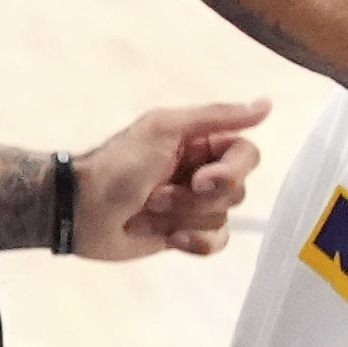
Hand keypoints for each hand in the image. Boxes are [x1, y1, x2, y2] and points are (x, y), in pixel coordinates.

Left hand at [73, 100, 267, 258]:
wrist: (81, 211)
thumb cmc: (118, 165)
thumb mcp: (164, 129)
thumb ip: (217, 116)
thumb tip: (266, 104)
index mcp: (201, 140)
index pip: (247, 154)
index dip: (230, 171)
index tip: (200, 178)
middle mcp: (203, 169)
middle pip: (236, 190)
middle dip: (195, 199)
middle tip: (156, 194)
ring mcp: (194, 204)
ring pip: (223, 217)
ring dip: (182, 217)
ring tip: (148, 211)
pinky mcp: (186, 232)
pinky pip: (216, 242)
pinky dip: (192, 242)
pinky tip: (167, 238)